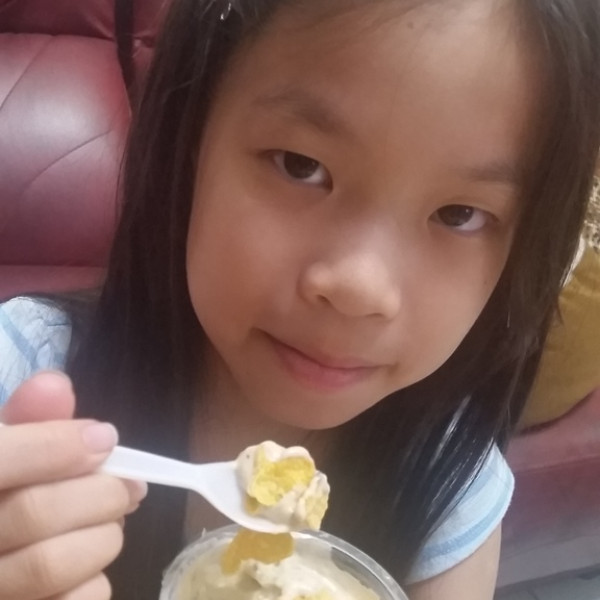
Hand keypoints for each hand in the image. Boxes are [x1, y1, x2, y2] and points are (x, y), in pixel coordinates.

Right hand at [0, 372, 147, 598]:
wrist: (4, 552)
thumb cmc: (8, 491)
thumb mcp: (6, 451)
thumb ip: (27, 419)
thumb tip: (56, 385)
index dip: (55, 447)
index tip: (105, 439)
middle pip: (34, 513)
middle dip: (101, 492)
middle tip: (130, 485)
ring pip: (51, 563)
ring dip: (104, 535)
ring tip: (111, 522)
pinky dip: (95, 581)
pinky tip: (90, 564)